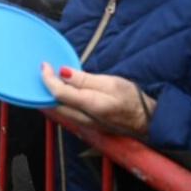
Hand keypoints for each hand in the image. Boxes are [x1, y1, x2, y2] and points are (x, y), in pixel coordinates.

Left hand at [41, 63, 155, 136]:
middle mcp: (84, 119)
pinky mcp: (86, 125)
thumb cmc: (132, 99)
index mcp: (90, 105)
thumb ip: (84, 79)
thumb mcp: (111, 83)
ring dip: (51, 94)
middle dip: (45, 87)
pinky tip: (61, 89)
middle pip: (54, 103)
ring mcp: (84, 124)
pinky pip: (66, 112)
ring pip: (58, 109)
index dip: (48, 78)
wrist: (146, 120)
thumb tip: (63, 72)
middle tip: (44, 70)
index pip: (59, 93)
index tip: (44, 65)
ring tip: (50, 77)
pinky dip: (59, 100)